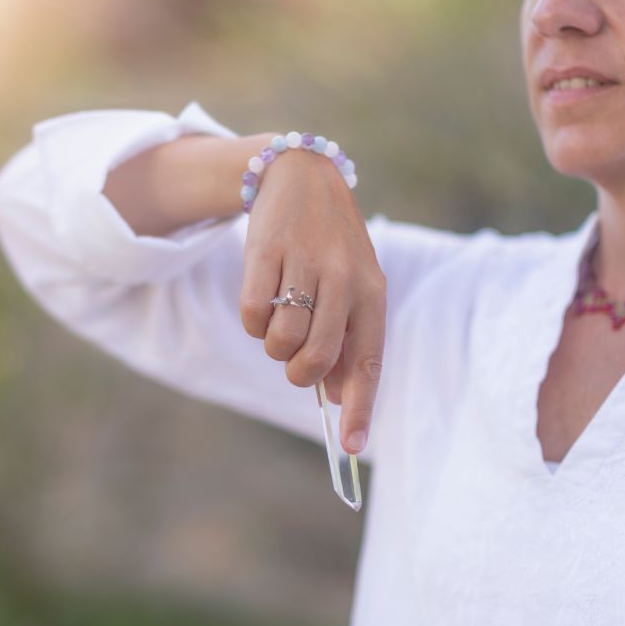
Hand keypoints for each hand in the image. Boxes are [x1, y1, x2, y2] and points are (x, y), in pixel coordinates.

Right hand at [238, 138, 386, 454]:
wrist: (299, 177)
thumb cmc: (329, 244)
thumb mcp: (351, 284)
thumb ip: (345, 336)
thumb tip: (334, 393)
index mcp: (372, 292)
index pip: (368, 361)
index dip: (360, 408)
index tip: (350, 448)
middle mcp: (344, 279)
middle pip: (317, 358)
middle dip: (299, 374)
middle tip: (295, 362)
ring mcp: (304, 264)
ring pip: (281, 340)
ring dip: (273, 346)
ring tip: (279, 323)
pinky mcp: (266, 253)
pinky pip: (252, 314)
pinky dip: (252, 321)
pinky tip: (262, 299)